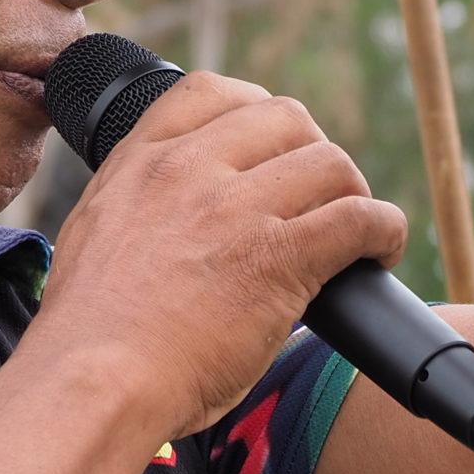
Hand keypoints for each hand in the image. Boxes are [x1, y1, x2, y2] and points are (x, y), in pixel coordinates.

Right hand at [37, 71, 407, 439]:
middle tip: (314, 201)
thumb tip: (174, 222)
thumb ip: (136, 208)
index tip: (271, 148)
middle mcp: (188, 170)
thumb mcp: (92, 237)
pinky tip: (379, 254)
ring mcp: (234, 210)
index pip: (210, 91)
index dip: (255, 111)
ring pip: (331, 162)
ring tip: (352, 233)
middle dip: (311, 153)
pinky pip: (360, 217)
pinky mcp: (280, 258)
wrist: (93, 382)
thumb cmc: (89, 336)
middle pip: (285, 118)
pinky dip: (384, 231)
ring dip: (352, 193)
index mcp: (139, 162)